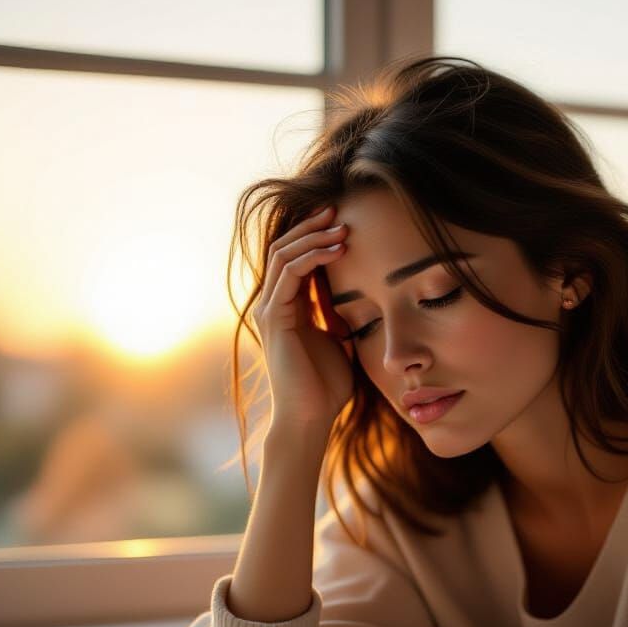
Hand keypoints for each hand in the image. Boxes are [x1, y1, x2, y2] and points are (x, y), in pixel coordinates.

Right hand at [252, 203, 352, 433]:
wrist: (311, 417)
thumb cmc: (326, 387)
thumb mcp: (339, 341)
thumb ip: (338, 316)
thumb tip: (357, 297)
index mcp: (288, 308)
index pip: (295, 259)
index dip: (315, 238)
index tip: (343, 221)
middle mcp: (273, 305)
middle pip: (284, 249)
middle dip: (311, 227)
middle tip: (338, 209)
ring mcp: (270, 310)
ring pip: (283, 256)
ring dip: (313, 238)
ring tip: (342, 227)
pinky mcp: (274, 319)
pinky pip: (289, 275)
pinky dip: (312, 258)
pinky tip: (337, 250)